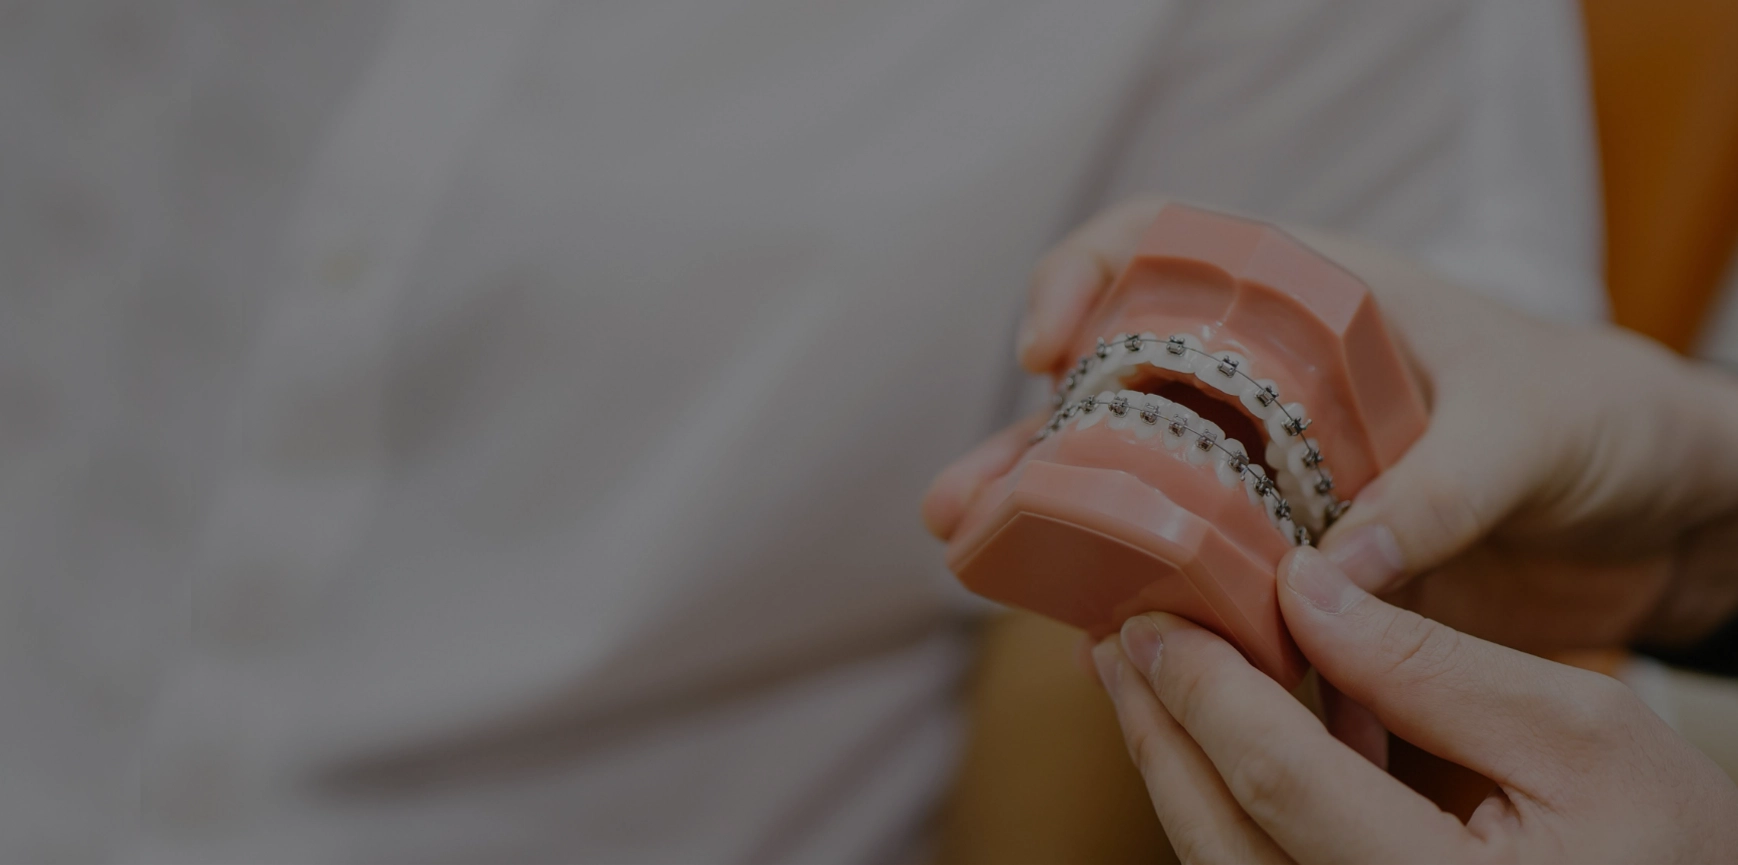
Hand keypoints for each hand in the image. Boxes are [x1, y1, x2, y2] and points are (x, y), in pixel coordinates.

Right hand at [929, 198, 1737, 651]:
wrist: (1656, 510)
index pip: (1171, 246)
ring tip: (978, 556)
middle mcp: (1274, 378)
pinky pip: (1201, 571)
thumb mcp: (1530, 430)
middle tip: (966, 497)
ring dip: (1059, 524)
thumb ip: (1438, 491)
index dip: (1090, 276)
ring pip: (1141, 487)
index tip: (1047, 345)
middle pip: (1123, 386)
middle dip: (1034, 439)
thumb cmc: (1599, 420)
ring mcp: (1276, 471)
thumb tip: (1332, 570)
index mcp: (1316, 296)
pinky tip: (1093, 630)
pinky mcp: (1294, 555)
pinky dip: (1148, 598)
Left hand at [1091, 547, 1737, 863]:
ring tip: (1141, 674)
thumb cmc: (1673, 840)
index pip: (1278, 784)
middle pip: (1223, 835)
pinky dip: (1232, 799)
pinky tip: (1225, 724)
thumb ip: (1430, 665)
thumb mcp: (1579, 731)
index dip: (1204, 691)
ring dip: (1179, 764)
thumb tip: (1302, 588)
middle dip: (1159, 730)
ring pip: (1228, 861)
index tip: (1149, 617)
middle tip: (1115, 640)